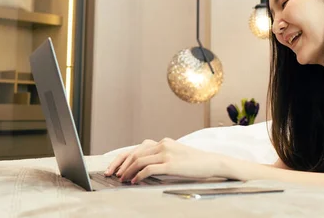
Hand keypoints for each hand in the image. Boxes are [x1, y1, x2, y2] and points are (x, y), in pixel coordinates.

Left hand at [104, 138, 221, 183]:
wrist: (211, 163)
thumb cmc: (194, 162)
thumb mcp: (175, 155)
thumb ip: (160, 157)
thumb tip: (141, 167)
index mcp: (162, 142)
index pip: (136, 149)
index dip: (122, 159)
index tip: (114, 168)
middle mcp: (162, 144)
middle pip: (134, 153)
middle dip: (120, 165)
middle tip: (112, 175)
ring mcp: (166, 153)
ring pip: (139, 160)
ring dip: (127, 171)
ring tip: (122, 180)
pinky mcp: (171, 164)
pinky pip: (149, 169)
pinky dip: (138, 175)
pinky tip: (134, 181)